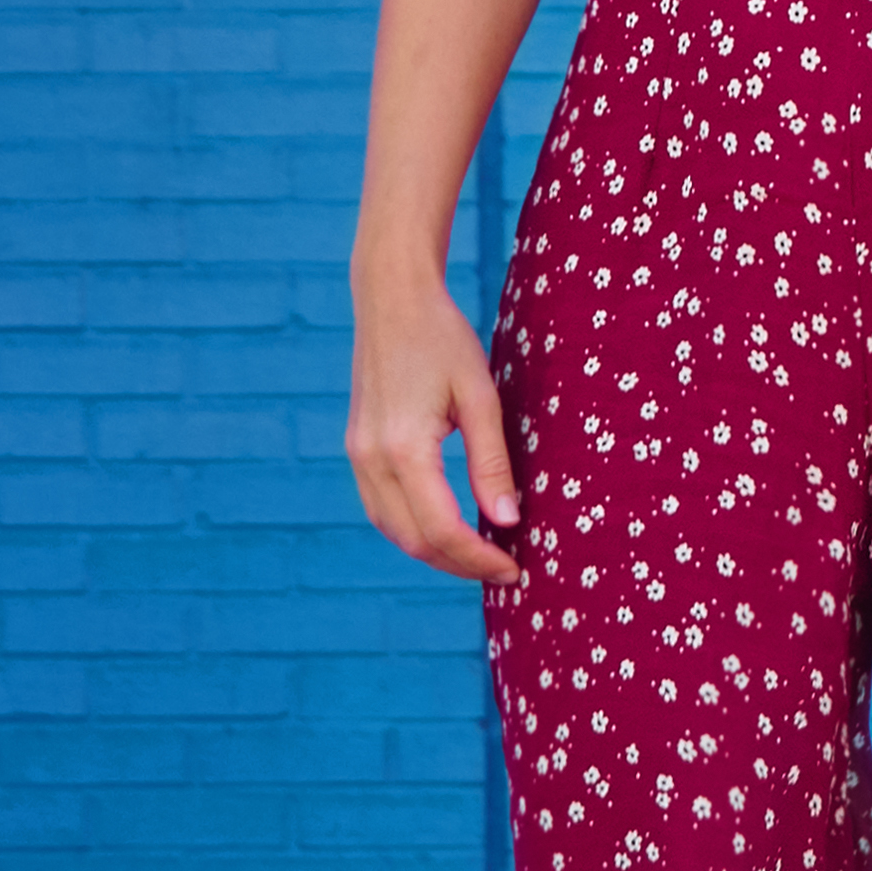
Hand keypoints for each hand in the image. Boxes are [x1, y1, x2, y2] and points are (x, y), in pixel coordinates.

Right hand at [345, 292, 527, 583]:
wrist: (392, 300)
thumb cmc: (443, 339)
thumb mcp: (481, 396)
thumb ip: (492, 463)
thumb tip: (507, 520)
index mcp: (404, 449)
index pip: (443, 530)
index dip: (479, 559)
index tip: (515, 570)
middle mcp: (371, 460)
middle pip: (414, 541)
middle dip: (460, 564)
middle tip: (504, 570)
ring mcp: (358, 456)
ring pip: (394, 531)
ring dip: (435, 552)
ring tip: (480, 555)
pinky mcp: (357, 449)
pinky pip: (382, 508)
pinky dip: (414, 529)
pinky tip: (447, 527)